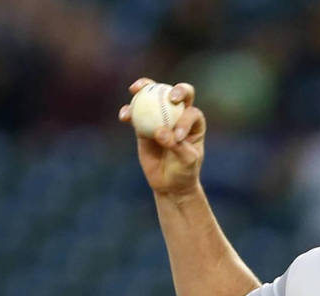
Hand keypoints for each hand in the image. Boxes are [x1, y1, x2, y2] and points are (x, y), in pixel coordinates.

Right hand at [118, 77, 205, 196]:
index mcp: (194, 123)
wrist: (169, 183)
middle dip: (178, 90)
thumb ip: (176, 146)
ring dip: (145, 88)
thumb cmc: (184, 171)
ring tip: (135, 89)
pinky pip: (135, 114)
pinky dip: (129, 112)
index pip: (191, 113)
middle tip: (170, 96)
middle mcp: (179, 115)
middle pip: (179, 95)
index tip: (177, 136)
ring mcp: (161, 117)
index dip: (185, 120)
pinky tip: (124, 115)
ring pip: (154, 97)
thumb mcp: (186, 161)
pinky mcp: (144, 125)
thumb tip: (159, 131)